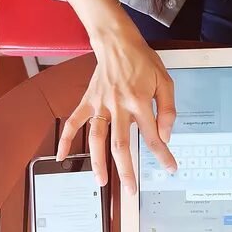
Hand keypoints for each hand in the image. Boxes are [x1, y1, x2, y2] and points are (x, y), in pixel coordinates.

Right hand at [55, 20, 176, 192]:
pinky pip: (73, 122)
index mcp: (139, 102)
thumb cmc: (142, 62)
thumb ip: (167, 109)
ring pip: (97, 138)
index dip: (162, 155)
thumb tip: (165, 135)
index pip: (152, 135)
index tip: (169, 169)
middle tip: (131, 189)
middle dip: (126, 169)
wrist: (117, 42)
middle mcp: (118, 106)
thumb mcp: (165, 81)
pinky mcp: (88, 102)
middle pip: (120, 144)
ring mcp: (100, 105)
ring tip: (101, 181)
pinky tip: (61, 157)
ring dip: (97, 161)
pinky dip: (66, 139)